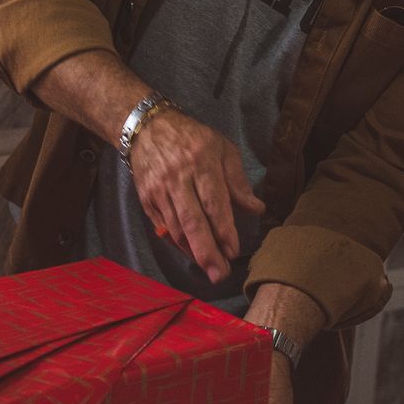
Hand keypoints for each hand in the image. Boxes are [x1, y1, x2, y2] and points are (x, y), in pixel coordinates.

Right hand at [129, 108, 264, 282]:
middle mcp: (177, 178)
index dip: (223, 229)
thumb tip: (257, 209)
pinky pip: (163, 227)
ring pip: (176, 228)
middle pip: (192, 220)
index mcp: (201, 162)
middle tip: (218, 275)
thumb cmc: (192, 138)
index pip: (213, 201)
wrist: (146, 128)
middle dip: (206, 251)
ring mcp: (158, 190)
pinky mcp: (147, 199)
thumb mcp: (222, 149)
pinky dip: (178, 243)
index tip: (233, 251)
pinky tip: (192, 253)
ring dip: (193, 251)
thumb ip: (238, 181)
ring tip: (210, 269)